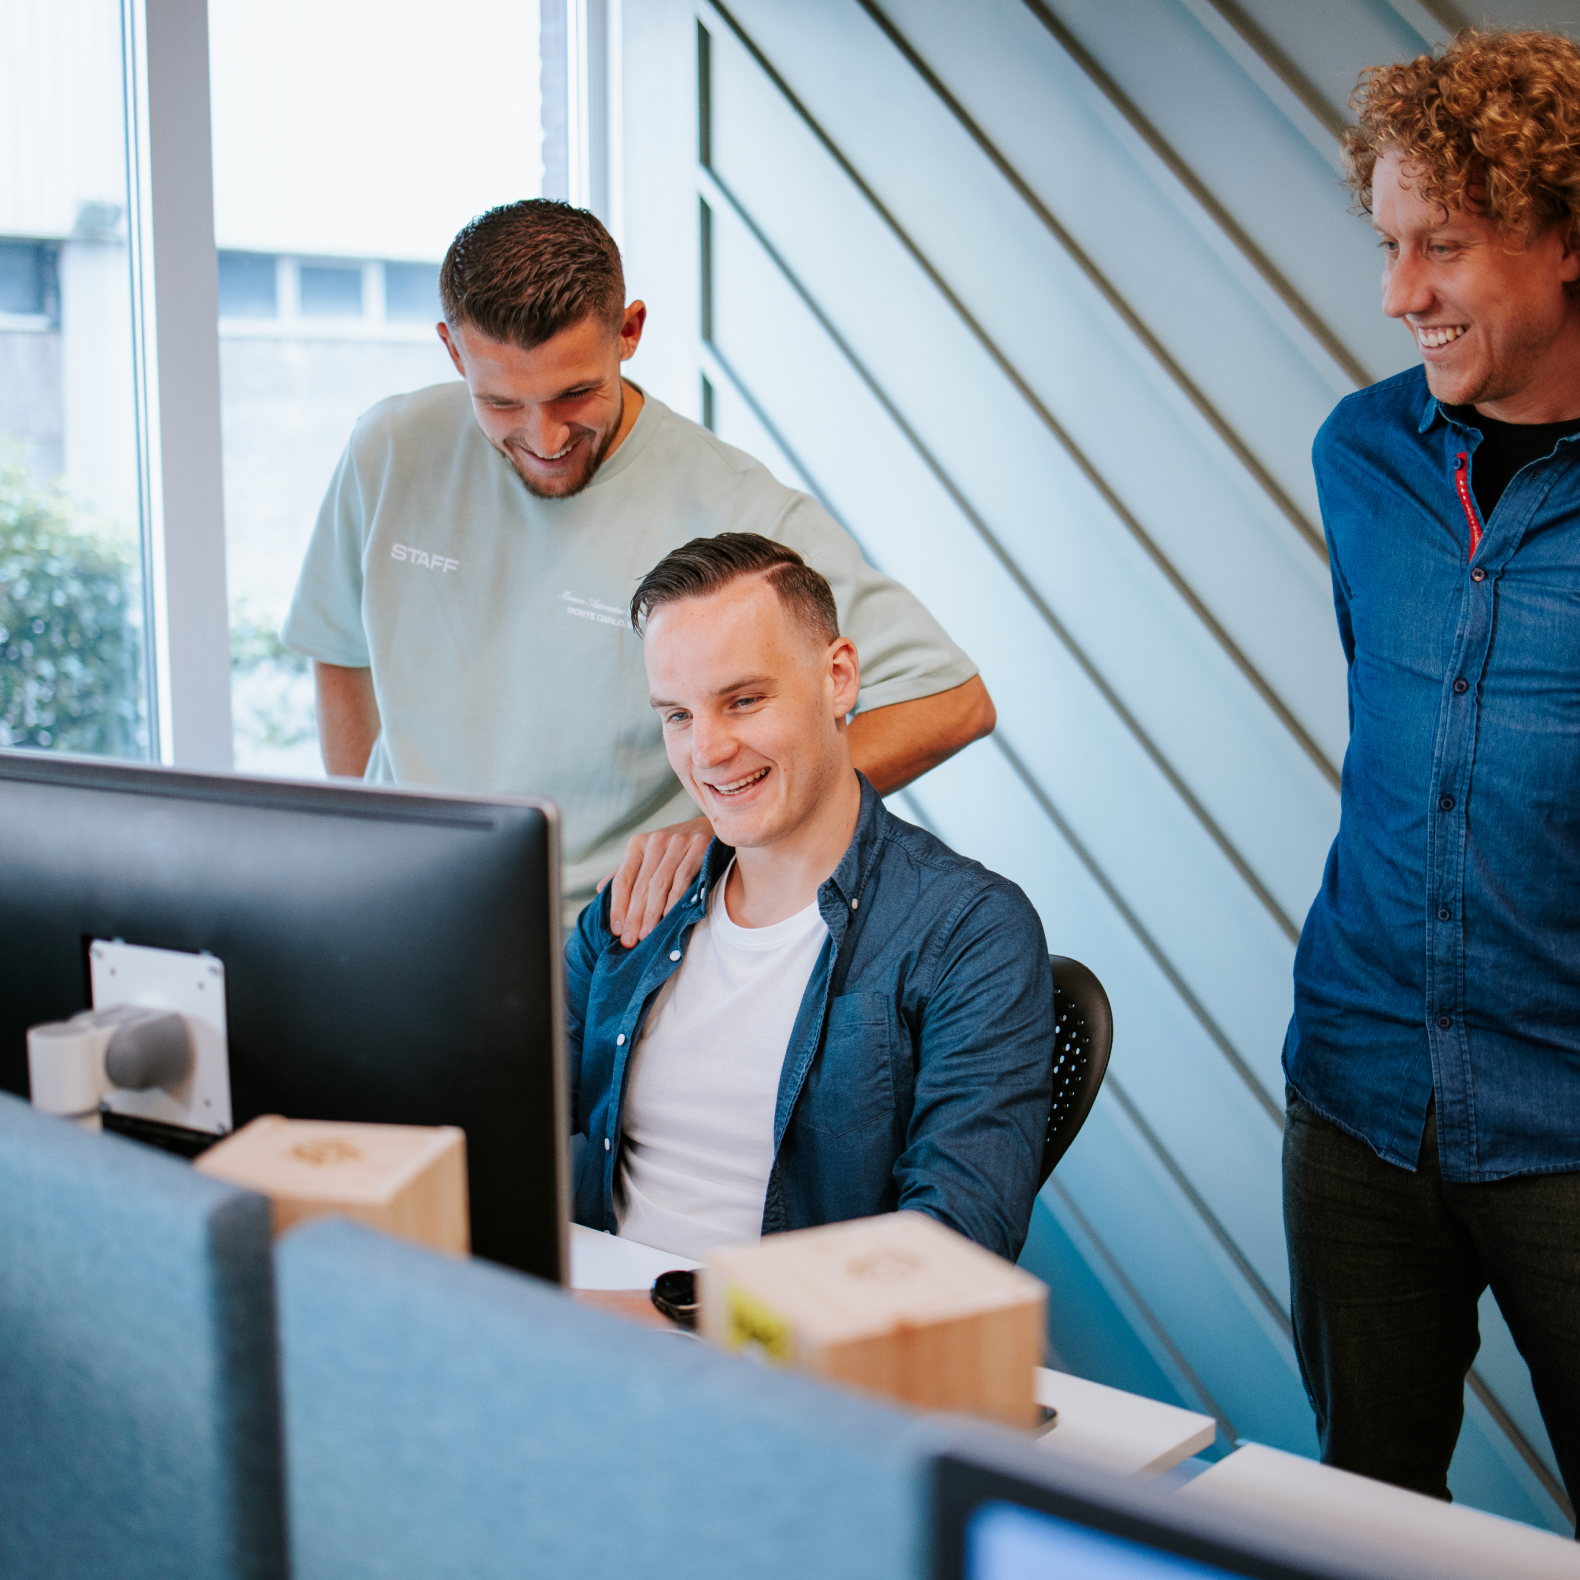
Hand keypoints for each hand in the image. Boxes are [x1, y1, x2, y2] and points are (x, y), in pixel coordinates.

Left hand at [599, 816, 712, 946]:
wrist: (714, 826)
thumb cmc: (677, 847)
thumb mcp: (649, 854)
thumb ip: (627, 871)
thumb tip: (600, 890)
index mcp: (638, 844)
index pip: (622, 879)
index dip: (617, 906)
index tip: (616, 930)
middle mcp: (656, 841)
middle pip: (640, 886)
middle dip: (634, 917)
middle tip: (630, 941)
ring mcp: (678, 843)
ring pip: (659, 885)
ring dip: (651, 913)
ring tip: (646, 935)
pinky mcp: (699, 847)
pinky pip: (683, 879)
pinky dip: (674, 900)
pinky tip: (668, 917)